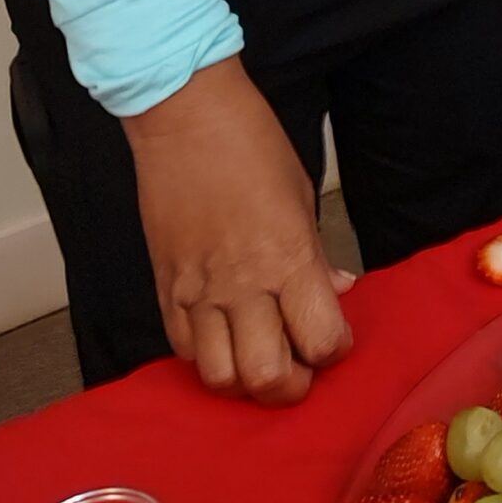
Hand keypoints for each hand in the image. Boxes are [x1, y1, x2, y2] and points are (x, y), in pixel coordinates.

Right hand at [123, 57, 353, 404]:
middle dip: (290, 385)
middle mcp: (243, 284)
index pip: (321, 340)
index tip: (334, 337)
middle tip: (299, 365)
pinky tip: (222, 335)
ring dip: (244, 379)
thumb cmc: (252, 144)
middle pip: (266, 377)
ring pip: (218, 377)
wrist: (185, 117)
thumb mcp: (302, 197)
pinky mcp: (164, 287)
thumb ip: (318, 255)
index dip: (335, 350)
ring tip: (258, 357)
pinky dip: (205, 356)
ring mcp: (197, 290)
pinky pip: (182, 349)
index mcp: (289, 257)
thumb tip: (337, 291)